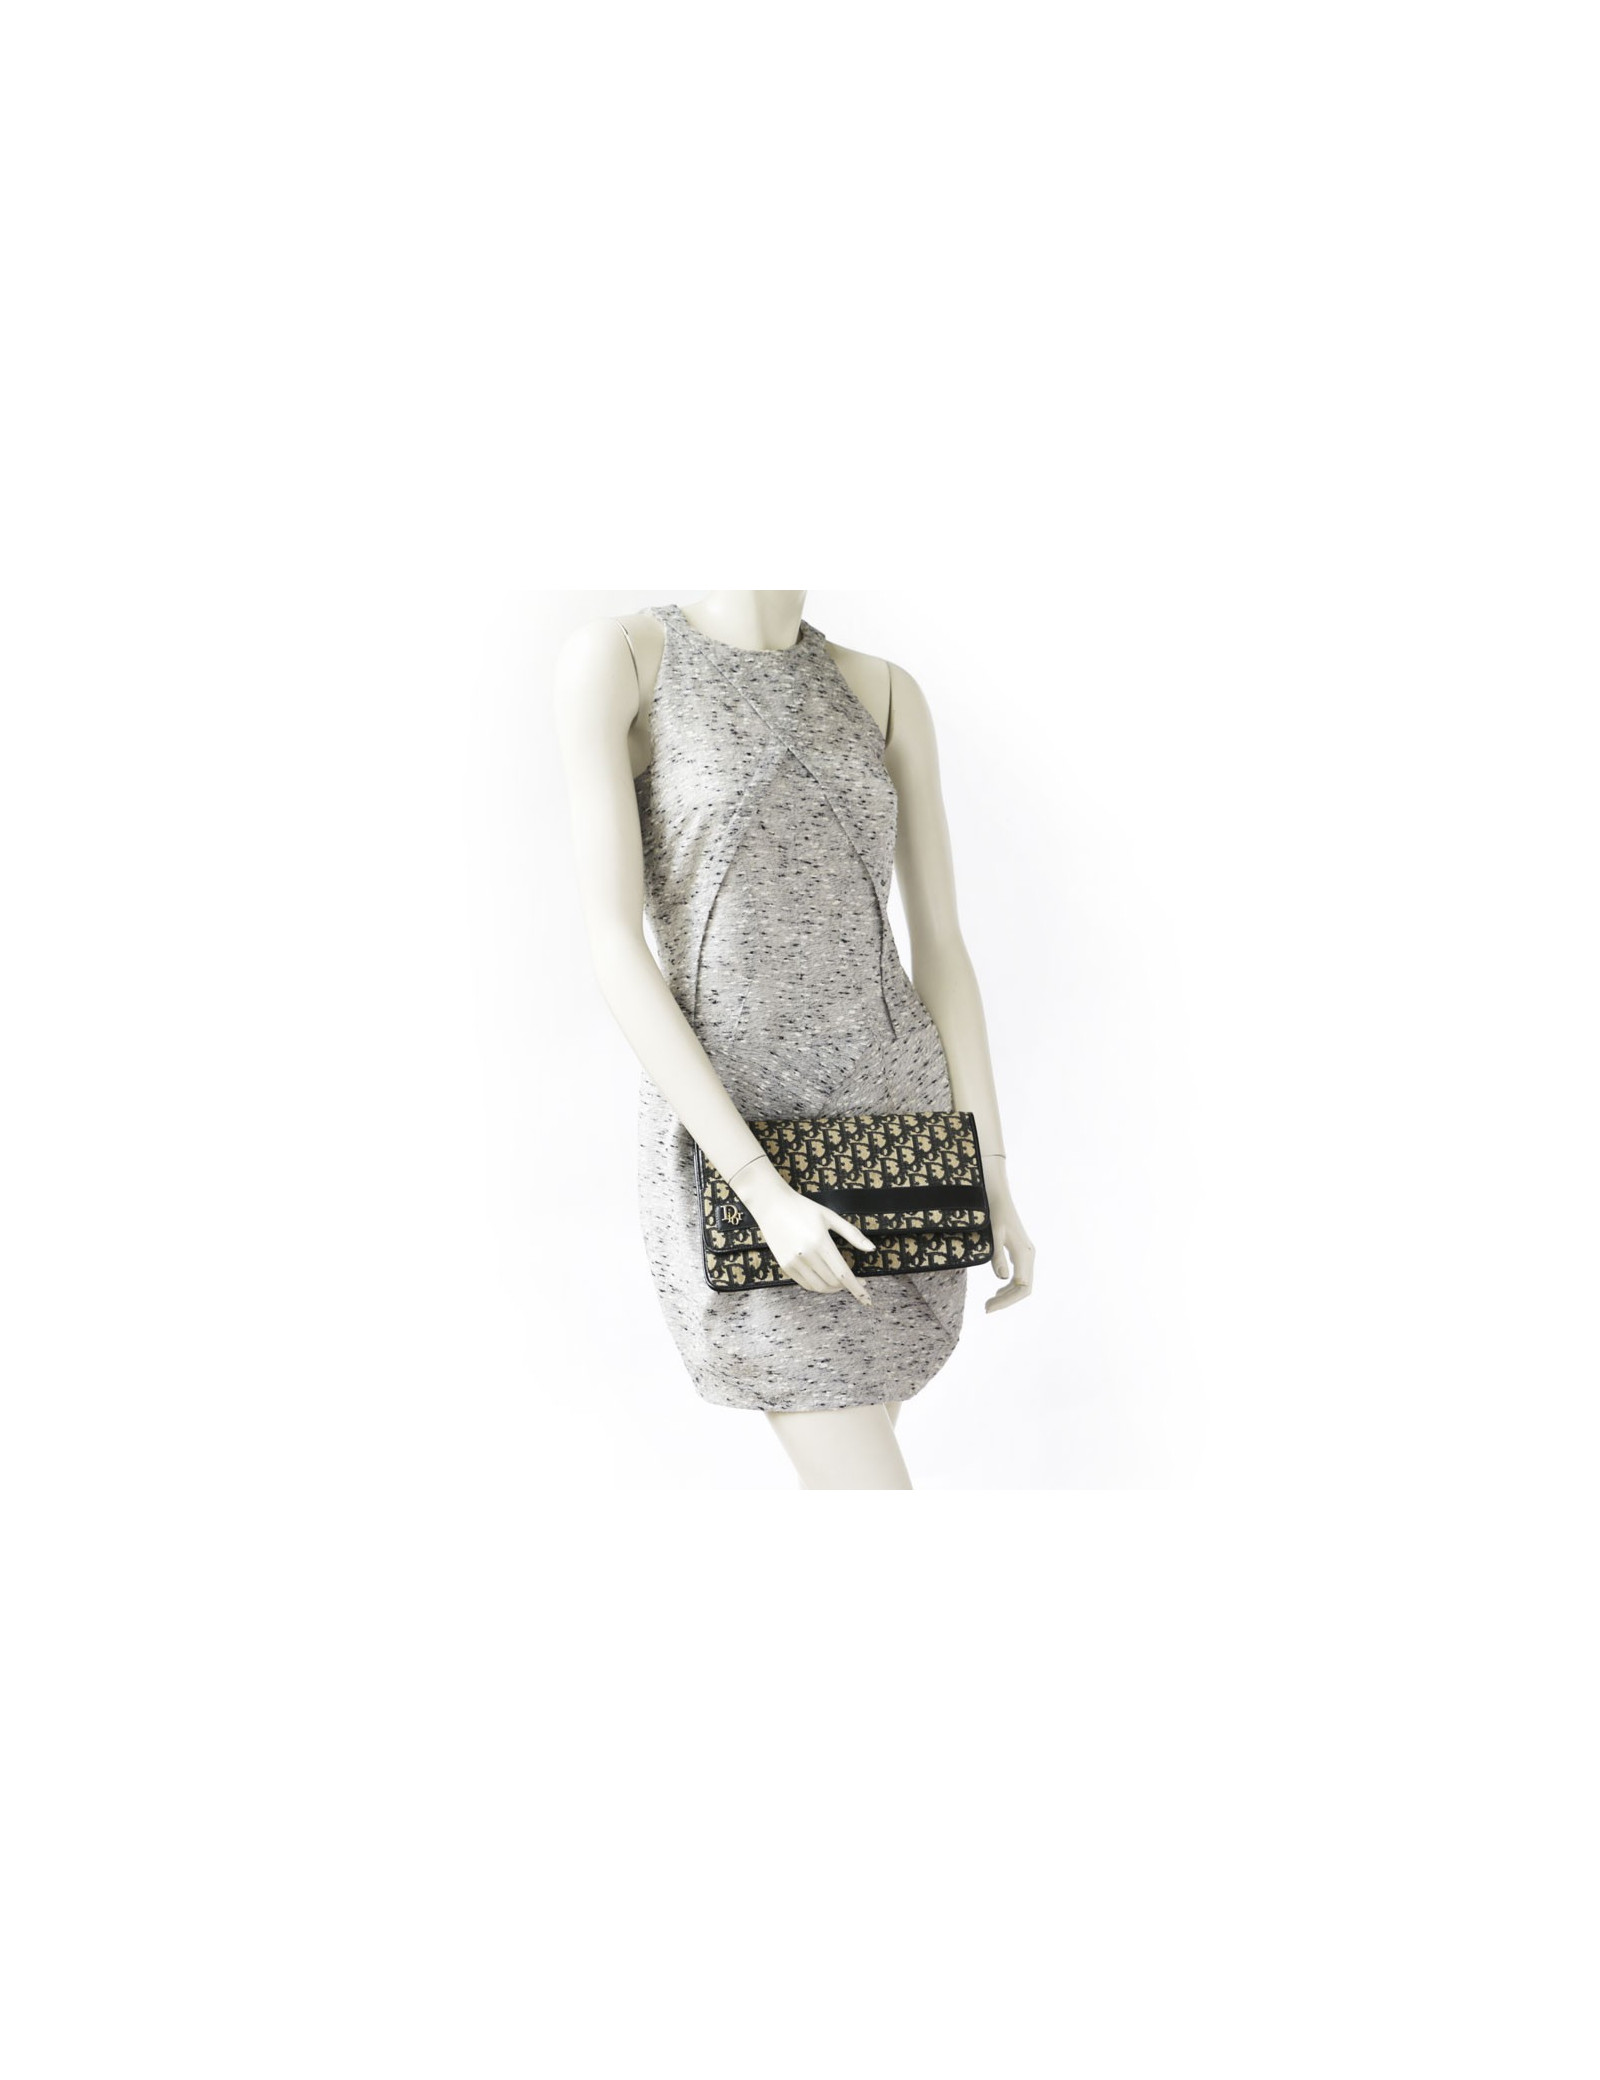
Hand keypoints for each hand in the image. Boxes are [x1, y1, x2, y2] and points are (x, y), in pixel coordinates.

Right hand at [735, 1162, 877, 1302]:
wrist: (771, 1205)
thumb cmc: (803, 1208)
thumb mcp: (830, 1217)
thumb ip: (852, 1234)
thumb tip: (872, 1249)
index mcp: (821, 1242)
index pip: (843, 1274)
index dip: (857, 1288)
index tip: (867, 1298)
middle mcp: (806, 1255)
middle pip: (833, 1282)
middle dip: (848, 1286)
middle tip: (858, 1282)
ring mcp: (793, 1262)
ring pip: (819, 1287)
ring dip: (834, 1289)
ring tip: (842, 1282)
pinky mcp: (785, 1266)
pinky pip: (805, 1284)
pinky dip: (818, 1286)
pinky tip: (825, 1279)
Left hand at [982, 1164, 1034, 1312]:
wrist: (997, 1194)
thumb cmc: (994, 1212)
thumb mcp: (993, 1235)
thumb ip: (997, 1256)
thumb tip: (1001, 1279)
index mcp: (1024, 1253)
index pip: (1022, 1287)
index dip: (1007, 1301)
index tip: (989, 1307)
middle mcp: (1028, 1255)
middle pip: (1024, 1288)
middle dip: (1006, 1301)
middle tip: (986, 1308)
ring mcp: (1026, 1253)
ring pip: (1023, 1283)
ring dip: (1008, 1295)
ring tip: (990, 1302)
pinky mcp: (1020, 1251)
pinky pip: (1020, 1275)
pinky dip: (1009, 1286)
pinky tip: (998, 1289)